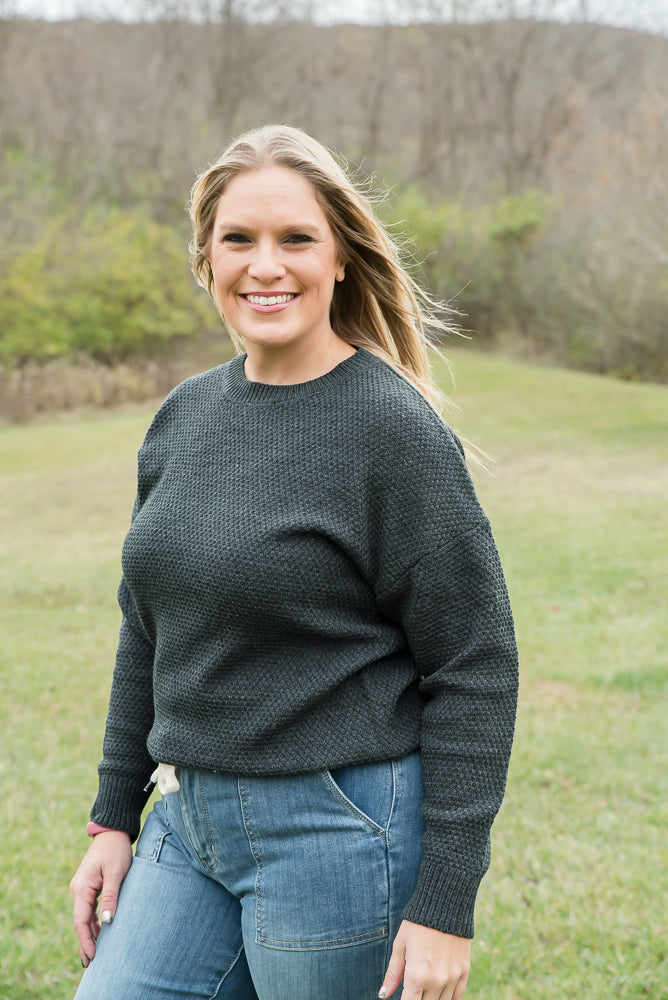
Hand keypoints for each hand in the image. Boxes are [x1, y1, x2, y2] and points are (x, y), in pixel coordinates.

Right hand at [70, 830, 131, 966]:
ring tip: (95, 953)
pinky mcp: (89, 885)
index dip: (85, 940)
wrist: (112, 831)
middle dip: (85, 941)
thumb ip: (111, 897)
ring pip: (84, 916)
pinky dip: (92, 921)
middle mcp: (78, 889)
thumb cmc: (116, 850)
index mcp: (82, 887)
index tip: (92, 956)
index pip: (80, 920)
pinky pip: (88, 908)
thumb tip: (107, 922)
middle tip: (91, 963)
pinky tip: (99, 932)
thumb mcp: (116, 873)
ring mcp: (82, 887)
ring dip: (89, 933)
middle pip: (80, 921)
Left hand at [379, 919, 470, 999]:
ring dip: (432, 999)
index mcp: (416, 975)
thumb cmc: (417, 923)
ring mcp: (452, 977)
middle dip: (417, 999)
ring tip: (424, 989)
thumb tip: (384, 994)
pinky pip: (457, 996)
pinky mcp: (464, 971)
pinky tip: (440, 992)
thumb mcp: (400, 945)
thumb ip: (393, 973)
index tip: (403, 996)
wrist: (445, 904)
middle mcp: (436, 981)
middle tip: (413, 989)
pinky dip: (448, 998)